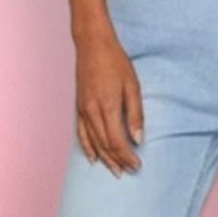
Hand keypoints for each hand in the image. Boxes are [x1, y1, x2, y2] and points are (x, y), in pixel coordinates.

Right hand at [74, 33, 143, 176]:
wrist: (92, 45)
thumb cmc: (115, 62)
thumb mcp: (132, 85)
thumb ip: (135, 113)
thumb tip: (138, 139)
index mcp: (108, 107)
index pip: (118, 141)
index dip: (127, 156)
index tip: (137, 165)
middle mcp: (93, 112)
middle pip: (105, 145)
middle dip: (118, 161)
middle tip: (130, 171)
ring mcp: (83, 110)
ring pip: (93, 142)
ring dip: (105, 159)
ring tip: (115, 171)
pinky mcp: (79, 107)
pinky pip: (82, 133)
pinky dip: (87, 148)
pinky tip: (93, 158)